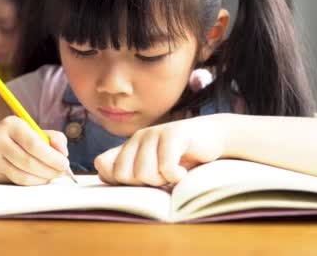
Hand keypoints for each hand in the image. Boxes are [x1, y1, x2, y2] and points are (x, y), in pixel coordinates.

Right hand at [0, 116, 70, 185]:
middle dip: (50, 170)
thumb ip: (53, 138)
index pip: (34, 144)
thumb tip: (63, 152)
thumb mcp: (33, 131)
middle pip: (29, 162)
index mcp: (11, 125)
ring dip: (42, 179)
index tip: (65, 164)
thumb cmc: (15, 139)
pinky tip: (39, 179)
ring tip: (51, 176)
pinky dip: (32, 183)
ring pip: (22, 175)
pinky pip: (16, 182)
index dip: (52, 157)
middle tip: (61, 173)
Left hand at [94, 116, 225, 185]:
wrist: (214, 137)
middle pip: (123, 175)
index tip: (140, 182)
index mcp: (129, 146)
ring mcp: (154, 133)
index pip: (103, 165)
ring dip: (162, 180)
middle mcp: (137, 138)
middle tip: (161, 176)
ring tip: (173, 171)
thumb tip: (104, 174)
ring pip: (143, 173)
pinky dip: (176, 177)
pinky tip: (183, 171)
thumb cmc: (182, 158)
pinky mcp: (173, 134)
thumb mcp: (153, 168)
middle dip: (143, 183)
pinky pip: (165, 168)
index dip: (117, 181)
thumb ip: (128, 171)